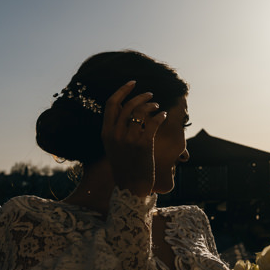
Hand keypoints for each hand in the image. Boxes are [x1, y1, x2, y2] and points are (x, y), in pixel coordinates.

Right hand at [101, 81, 167, 196]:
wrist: (131, 186)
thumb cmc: (125, 165)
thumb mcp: (113, 146)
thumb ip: (115, 128)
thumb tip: (125, 108)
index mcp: (106, 132)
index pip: (111, 103)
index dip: (122, 90)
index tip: (133, 82)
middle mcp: (115, 134)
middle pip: (128, 105)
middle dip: (141, 96)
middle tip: (150, 95)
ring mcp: (129, 139)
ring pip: (141, 112)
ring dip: (151, 105)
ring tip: (157, 106)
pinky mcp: (144, 145)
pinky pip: (153, 122)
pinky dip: (160, 116)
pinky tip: (163, 115)